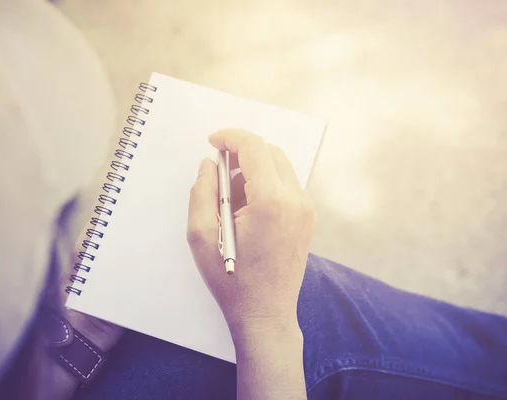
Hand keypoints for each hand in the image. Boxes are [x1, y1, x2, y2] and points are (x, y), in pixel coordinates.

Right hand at [186, 129, 315, 338]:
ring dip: (254, 170)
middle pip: (270, 152)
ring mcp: (306, 210)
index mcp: (270, 203)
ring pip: (280, 167)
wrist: (265, 314)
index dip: (230, 137)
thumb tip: (209, 165)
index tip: (212, 141)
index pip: (254, 148)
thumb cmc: (231, 280)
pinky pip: (286, 185)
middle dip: (242, 153)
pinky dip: (265, 184)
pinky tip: (247, 211)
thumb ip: (202, 192)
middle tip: (219, 174)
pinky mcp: (307, 219)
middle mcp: (295, 201)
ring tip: (231, 201)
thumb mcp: (201, 235)